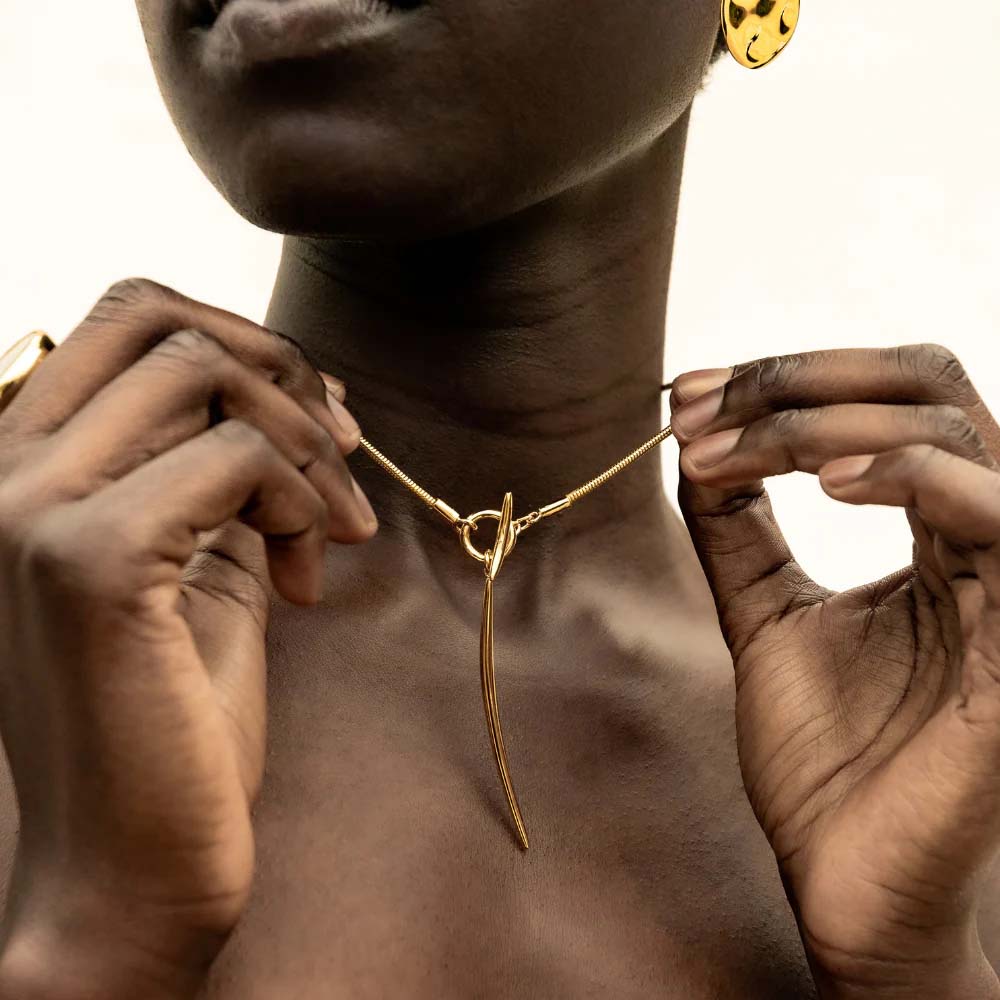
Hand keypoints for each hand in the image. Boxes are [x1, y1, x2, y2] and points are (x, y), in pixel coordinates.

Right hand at [0, 280, 374, 999]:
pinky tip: (309, 580)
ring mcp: (33, 508)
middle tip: (341, 455)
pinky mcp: (88, 560)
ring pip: (204, 374)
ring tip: (335, 537)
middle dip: (281, 373)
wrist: (131, 864)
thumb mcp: (206, 562)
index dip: (246, 347)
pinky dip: (299, 501)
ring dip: (306, 448)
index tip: (325, 423)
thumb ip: (225, 471)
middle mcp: (8, 470)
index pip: (131, 318)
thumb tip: (297, 392)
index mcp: (28, 465)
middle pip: (161, 318)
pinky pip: (231, 456)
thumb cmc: (171, 716)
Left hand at [671, 346, 999, 998]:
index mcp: (933, 534)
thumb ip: (737, 528)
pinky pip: (997, 520)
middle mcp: (982, 541)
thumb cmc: (822, 755)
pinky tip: (827, 483)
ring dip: (830, 420)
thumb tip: (692, 437)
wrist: (845, 876)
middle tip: (703, 407)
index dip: (785, 381)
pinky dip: (913, 477)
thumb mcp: (762, 613)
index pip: (886, 403)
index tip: (685, 397)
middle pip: (926, 387)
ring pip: (955, 433)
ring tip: (738, 444)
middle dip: (800, 378)